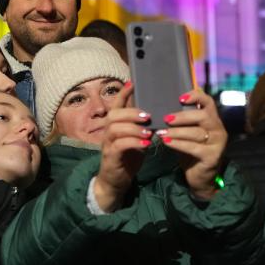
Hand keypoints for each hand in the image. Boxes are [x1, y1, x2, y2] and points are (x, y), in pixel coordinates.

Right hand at [93, 82, 152, 211]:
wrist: (115, 182)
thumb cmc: (127, 158)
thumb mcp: (136, 140)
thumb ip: (142, 128)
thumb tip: (157, 115)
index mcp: (114, 126)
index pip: (116, 105)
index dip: (123, 93)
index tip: (132, 82)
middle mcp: (108, 132)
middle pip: (114, 114)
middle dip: (131, 112)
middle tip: (147, 116)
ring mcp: (107, 144)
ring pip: (115, 128)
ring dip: (134, 128)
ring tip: (148, 132)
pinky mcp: (110, 157)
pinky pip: (120, 145)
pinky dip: (133, 142)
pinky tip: (145, 145)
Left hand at [157, 89, 226, 200]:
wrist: (201, 175)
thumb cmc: (193, 149)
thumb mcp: (189, 132)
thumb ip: (184, 120)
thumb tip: (164, 106)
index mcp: (213, 119)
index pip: (208, 102)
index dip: (196, 96)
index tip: (180, 98)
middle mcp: (218, 129)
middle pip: (203, 116)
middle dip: (183, 116)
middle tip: (166, 118)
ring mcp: (217, 143)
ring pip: (197, 132)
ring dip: (177, 131)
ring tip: (162, 132)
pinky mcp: (212, 157)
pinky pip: (194, 148)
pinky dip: (178, 144)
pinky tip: (167, 142)